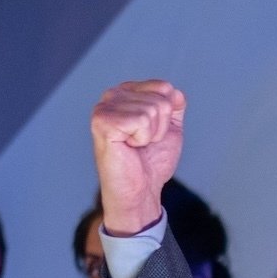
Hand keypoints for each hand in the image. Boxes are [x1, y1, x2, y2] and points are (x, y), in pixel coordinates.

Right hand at [90, 79, 186, 234]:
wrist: (141, 190)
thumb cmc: (151, 162)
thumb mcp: (170, 128)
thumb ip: (174, 106)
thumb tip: (174, 91)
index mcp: (127, 93)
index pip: (164, 87)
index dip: (168, 115)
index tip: (152, 132)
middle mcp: (113, 96)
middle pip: (160, 98)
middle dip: (161, 126)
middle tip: (143, 143)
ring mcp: (105, 107)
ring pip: (152, 109)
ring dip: (151, 134)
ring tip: (135, 146)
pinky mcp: (102, 121)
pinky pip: (141, 120)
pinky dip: (142, 138)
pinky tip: (128, 147)